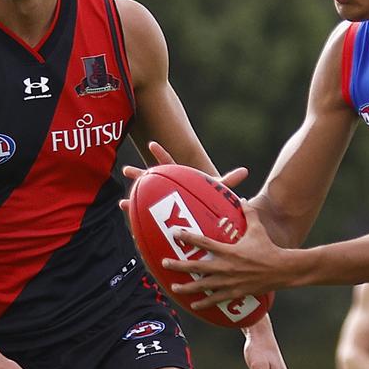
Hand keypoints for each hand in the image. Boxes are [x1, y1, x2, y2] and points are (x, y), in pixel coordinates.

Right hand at [118, 141, 248, 212]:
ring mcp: (164, 202)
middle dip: (140, 175)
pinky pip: (148, 217)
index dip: (161, 155)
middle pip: (152, 179)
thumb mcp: (219, 191)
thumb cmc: (213, 201)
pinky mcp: (162, 217)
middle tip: (126, 171)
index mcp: (181, 179)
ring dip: (136, 200)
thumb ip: (229, 182)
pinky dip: (140, 219)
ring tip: (123, 202)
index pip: (170, 164)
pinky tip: (134, 225)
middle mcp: (169, 189)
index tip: (152, 144)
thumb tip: (245, 171)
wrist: (210, 218)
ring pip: (146, 199)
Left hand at [163, 202, 292, 309]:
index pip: (204, 243)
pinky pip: (217, 299)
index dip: (188, 238)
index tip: (175, 234)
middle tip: (164, 264)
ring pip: (203, 286)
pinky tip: (194, 305)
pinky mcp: (235, 292)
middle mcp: (226, 267)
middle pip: (197, 267)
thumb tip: (241, 198)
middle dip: (179, 266)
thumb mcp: (258, 229)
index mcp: (229, 250)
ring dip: (187, 288)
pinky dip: (205, 303)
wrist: (282, 269)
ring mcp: (230, 282)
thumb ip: (249, 213)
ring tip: (174, 288)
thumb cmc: (269, 248)